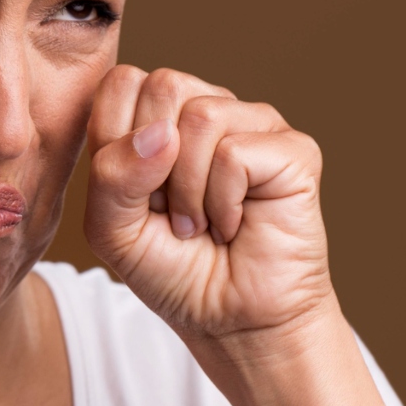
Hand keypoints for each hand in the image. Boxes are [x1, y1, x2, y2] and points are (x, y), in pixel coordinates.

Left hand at [83, 65, 332, 338]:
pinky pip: (235, 154)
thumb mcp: (112, 227)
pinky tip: (233, 224)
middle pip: (162, 86)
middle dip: (153, 166)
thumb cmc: (173, 269)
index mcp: (161, 114)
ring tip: (201, 222)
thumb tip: (160, 132)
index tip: (135, 193)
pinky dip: (223, 203)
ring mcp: (254, 123)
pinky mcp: (293, 150)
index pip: (121, 83)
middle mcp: (208, 108)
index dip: (115, 142)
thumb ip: (112, 175)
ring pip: (199, 118)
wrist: (231, 321)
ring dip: (189, 190)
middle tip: (172, 211)